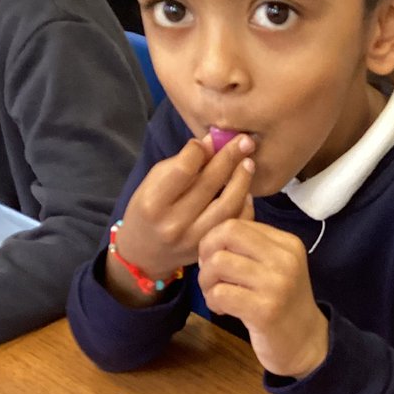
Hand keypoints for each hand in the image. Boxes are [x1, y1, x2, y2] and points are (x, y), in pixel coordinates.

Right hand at [106, 134, 254, 305]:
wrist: (144, 254)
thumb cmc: (147, 211)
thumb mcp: (154, 184)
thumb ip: (181, 164)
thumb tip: (212, 142)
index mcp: (153, 203)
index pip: (183, 170)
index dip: (200, 150)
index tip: (210, 139)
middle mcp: (173, 224)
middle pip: (209, 184)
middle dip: (229, 158)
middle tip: (245, 141)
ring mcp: (194, 239)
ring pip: (227, 206)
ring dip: (242, 181)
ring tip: (248, 163)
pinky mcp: (209, 248)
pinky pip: (234, 224)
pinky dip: (245, 206)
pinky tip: (246, 191)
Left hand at [197, 204, 328, 378]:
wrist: (305, 342)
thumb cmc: (283, 303)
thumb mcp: (276, 266)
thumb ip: (251, 245)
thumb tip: (215, 231)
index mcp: (287, 243)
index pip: (236, 223)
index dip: (214, 240)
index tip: (216, 261)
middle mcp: (285, 259)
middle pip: (227, 234)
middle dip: (207, 253)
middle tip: (211, 275)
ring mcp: (277, 284)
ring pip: (219, 263)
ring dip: (207, 281)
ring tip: (216, 295)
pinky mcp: (265, 310)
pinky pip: (220, 293)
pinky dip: (213, 301)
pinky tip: (223, 310)